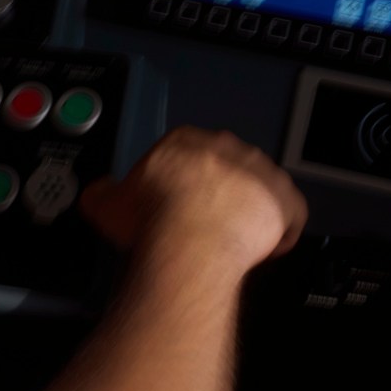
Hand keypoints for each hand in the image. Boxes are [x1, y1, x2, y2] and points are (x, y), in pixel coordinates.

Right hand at [78, 127, 306, 275]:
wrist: (191, 238)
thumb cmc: (155, 218)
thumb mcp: (109, 203)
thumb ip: (104, 192)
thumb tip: (99, 193)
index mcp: (186, 141)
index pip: (188, 154)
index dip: (183, 182)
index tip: (177, 203)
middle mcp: (228, 149)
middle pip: (225, 169)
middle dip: (218, 194)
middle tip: (202, 223)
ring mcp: (261, 174)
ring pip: (260, 189)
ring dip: (251, 211)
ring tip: (234, 239)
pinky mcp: (285, 201)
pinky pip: (291, 214)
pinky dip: (283, 232)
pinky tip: (268, 249)